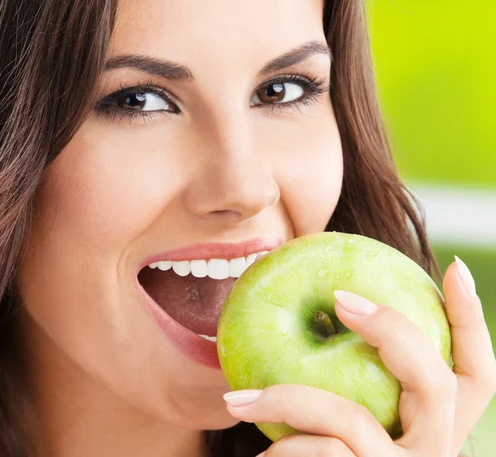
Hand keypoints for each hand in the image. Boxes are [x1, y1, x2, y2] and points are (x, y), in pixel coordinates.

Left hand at [222, 257, 495, 456]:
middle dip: (392, 330)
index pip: (475, 376)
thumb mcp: (341, 421)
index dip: (472, 322)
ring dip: (286, 401)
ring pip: (353, 421)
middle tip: (340, 297)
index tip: (456, 268)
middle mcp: (434, 456)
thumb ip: (350, 381)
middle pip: (442, 385)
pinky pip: (321, 453)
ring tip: (235, 400)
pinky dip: (282, 448)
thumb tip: (323, 309)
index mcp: (431, 430)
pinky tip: (259, 452)